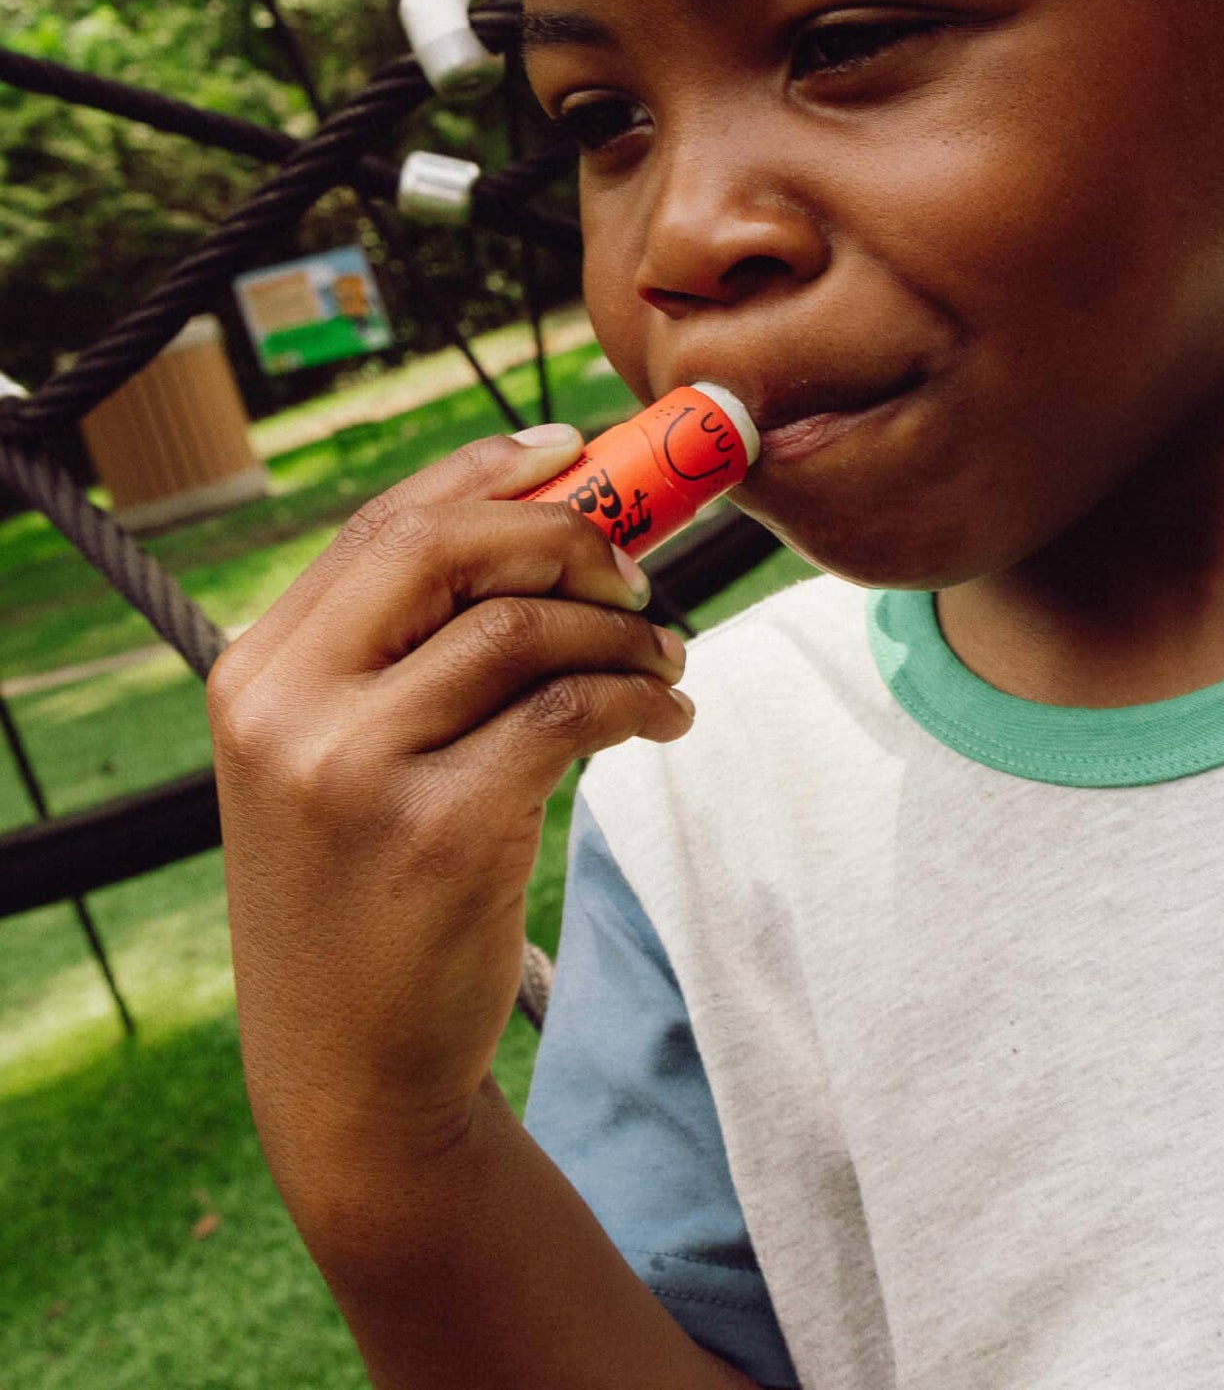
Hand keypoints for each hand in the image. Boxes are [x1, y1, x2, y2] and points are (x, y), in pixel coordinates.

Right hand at [207, 425, 690, 1250]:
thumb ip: (408, 651)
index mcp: (256, 673)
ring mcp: (356, 771)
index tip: (575, 451)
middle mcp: (287, 709)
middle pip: (448, 548)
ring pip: (525, 628)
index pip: (384, 525)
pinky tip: (666, 719)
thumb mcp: (340, 761)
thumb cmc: (366, 893)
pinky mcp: (440, 832)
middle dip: (567, 538)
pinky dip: (641, 699)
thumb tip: (548, 529)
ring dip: (624, 632)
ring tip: (669, 663)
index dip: (491, 471)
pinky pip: (572, 713)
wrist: (350, 1070)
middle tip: (639, 578)